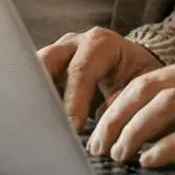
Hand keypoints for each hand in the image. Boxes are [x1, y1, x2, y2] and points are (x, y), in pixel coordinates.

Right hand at [41, 27, 161, 127]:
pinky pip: (34, 81)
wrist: (136, 66)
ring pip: (33, 69)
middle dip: (41, 91)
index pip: (81, 70)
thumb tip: (104, 131)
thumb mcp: (142, 88)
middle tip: (43, 122)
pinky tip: (37, 121)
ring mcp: (58, 53)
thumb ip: (123, 104)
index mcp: (101, 44)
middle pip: (46, 60)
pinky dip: (35, 100)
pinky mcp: (48, 67)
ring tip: (36, 123)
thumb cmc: (141, 77)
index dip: (74, 100)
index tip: (73, 126)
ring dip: (33, 95)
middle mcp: (74, 43)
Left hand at [87, 54, 174, 170]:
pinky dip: (169, 146)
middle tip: (98, 146)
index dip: (116, 105)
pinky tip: (152, 161)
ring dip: (135, 131)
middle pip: (147, 89)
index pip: (144, 80)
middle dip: (116, 118)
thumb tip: (143, 136)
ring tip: (120, 155)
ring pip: (166, 105)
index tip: (96, 130)